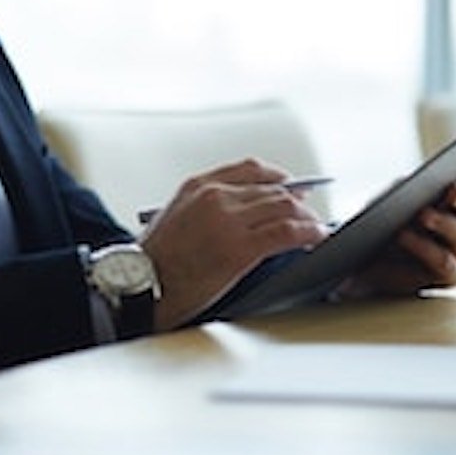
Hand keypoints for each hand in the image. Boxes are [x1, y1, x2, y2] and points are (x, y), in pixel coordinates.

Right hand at [139, 158, 328, 329]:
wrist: (139, 285)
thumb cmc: (153, 261)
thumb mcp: (176, 217)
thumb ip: (208, 208)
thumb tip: (243, 214)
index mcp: (198, 186)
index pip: (250, 168)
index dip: (277, 177)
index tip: (291, 185)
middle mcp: (216, 197)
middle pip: (273, 189)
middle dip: (298, 201)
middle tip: (310, 213)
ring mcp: (229, 221)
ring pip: (285, 207)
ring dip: (307, 217)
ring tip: (316, 228)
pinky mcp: (240, 248)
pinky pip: (287, 232)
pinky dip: (309, 232)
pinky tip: (316, 237)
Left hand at [341, 165, 455, 298]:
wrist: (370, 256)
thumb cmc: (387, 218)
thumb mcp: (395, 193)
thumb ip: (412, 186)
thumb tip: (422, 183)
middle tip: (452, 191)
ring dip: (443, 222)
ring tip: (422, 214)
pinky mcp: (453, 273)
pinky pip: (444, 261)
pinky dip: (424, 247)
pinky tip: (404, 236)